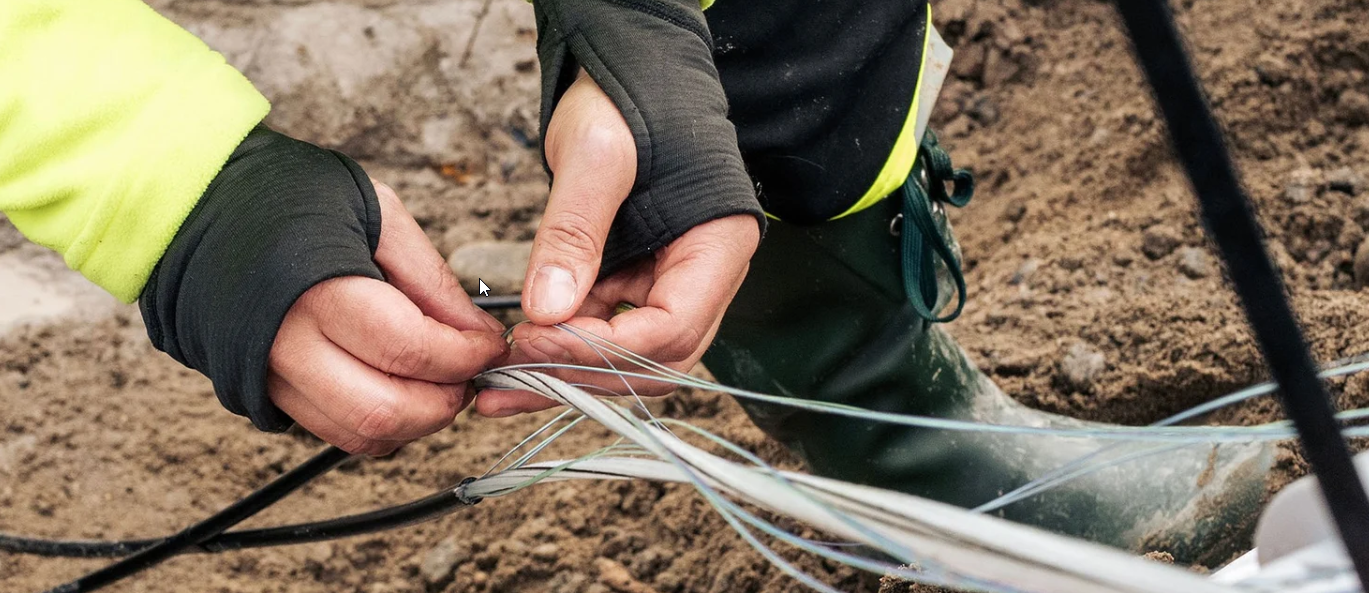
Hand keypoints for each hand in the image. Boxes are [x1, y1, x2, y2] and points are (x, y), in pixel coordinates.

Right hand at [268, 182, 508, 454]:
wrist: (201, 209)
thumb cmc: (288, 200)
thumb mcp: (376, 213)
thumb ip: (430, 278)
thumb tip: (476, 330)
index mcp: (317, 289)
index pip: (410, 350)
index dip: (464, 356)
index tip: (489, 345)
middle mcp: (286, 344)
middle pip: (385, 411)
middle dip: (445, 402)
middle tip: (470, 373)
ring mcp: (271, 377)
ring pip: (361, 435)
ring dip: (417, 422)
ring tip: (440, 381)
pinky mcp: (266, 394)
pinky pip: (336, 433)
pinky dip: (382, 426)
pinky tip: (401, 389)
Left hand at [474, 71, 758, 416]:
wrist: (628, 69)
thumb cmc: (628, 97)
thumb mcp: (597, 155)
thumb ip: (575, 233)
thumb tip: (547, 312)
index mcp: (719, 245)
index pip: (673, 329)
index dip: (605, 349)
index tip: (538, 342)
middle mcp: (704, 275)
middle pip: (655, 358)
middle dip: (584, 373)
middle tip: (513, 374)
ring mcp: (670, 281)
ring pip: (626, 355)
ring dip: (566, 373)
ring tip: (498, 384)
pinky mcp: (635, 280)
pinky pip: (604, 330)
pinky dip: (561, 349)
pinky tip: (513, 358)